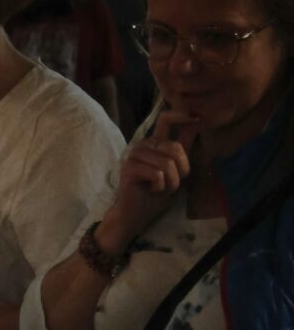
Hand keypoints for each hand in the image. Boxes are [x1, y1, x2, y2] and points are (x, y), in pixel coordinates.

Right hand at [106, 109, 202, 239]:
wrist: (135, 214)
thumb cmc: (156, 193)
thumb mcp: (176, 169)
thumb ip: (183, 147)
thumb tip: (198, 121)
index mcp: (154, 143)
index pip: (166, 119)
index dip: (182, 115)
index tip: (200, 118)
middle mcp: (143, 145)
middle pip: (174, 147)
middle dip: (181, 169)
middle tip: (171, 183)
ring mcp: (133, 156)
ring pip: (167, 163)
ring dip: (171, 181)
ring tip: (160, 188)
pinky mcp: (129, 169)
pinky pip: (157, 174)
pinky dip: (160, 186)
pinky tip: (151, 190)